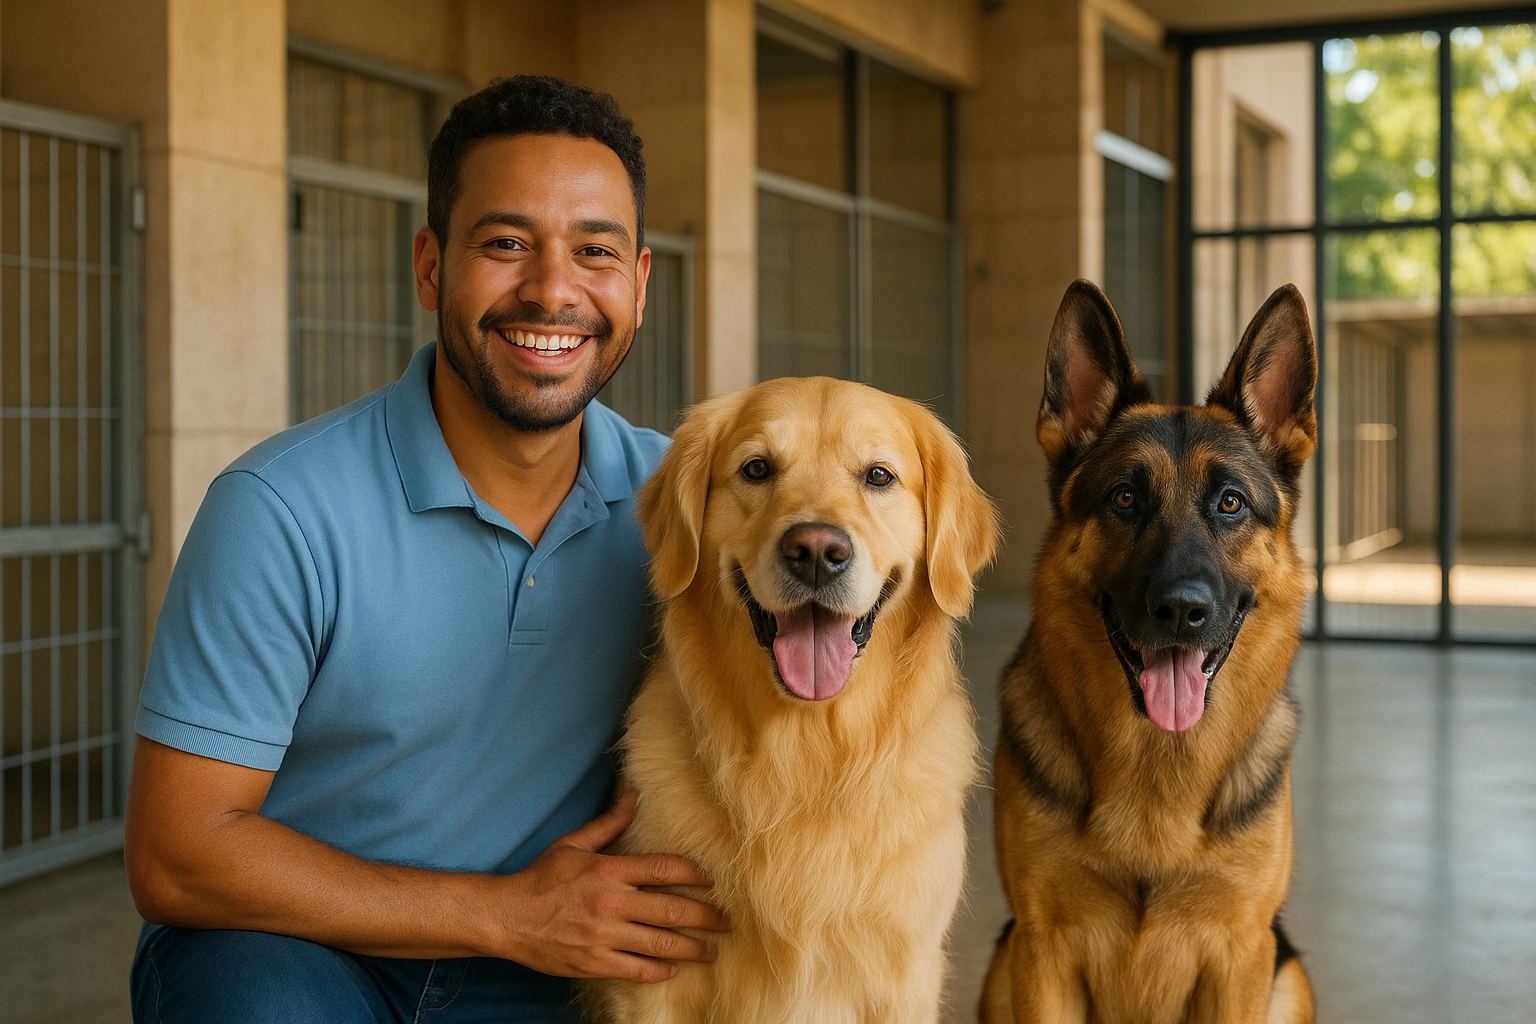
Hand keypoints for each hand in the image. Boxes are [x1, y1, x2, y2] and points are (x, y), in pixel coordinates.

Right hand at [492, 792, 727, 981]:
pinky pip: (636, 970)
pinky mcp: (594, 963)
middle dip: (705, 918)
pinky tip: (672, 968)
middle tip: (726, 922)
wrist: (506, 918)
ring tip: (710, 950)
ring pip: (660, 944)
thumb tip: (634, 796)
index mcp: (609, 871)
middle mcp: (611, 904)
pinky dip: (659, 970)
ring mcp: (603, 937)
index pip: (664, 870)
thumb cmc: (542, 878)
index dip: (695, 875)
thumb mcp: (574, 844)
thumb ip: (609, 824)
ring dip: (692, 948)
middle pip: (672, 910)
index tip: (712, 881)